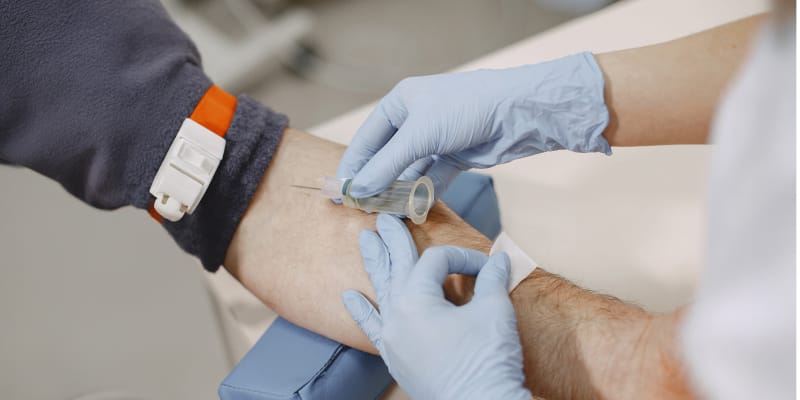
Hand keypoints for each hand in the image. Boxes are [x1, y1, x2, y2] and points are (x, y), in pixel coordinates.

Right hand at [336, 52, 610, 197]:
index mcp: (400, 103)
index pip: (367, 139)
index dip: (352, 166)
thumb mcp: (419, 136)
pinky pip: (432, 179)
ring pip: (409, 171)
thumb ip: (387, 166)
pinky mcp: (456, 156)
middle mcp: (416, 119)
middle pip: (387, 157)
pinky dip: (422, 194)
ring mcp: (437, 139)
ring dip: (397, 192)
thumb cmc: (465, 109)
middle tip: (358, 209)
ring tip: (382, 215)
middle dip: (374, 183)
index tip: (338, 192)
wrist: (518, 112)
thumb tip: (358, 191)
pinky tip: (411, 211)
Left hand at [342, 214, 530, 399]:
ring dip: (375, 265)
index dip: (462, 258)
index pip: (436, 262)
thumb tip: (500, 259)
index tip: (487, 268)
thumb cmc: (487, 361)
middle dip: (394, 241)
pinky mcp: (396, 358)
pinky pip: (373, 330)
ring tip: (365, 241)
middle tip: (384, 218)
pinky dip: (361, 312)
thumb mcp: (494, 312)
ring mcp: (393, 338)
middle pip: (397, 267)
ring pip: (381, 293)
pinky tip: (349, 297)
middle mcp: (397, 316)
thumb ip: (492, 279)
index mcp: (417, 300)